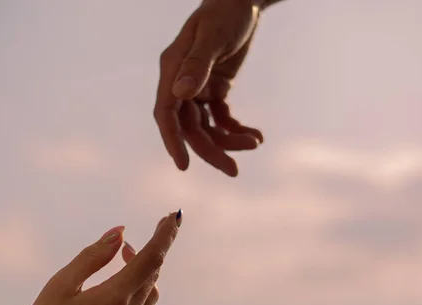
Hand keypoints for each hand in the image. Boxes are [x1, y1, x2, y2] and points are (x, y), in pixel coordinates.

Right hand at [0, 211, 181, 304]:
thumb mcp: (61, 284)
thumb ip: (93, 256)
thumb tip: (120, 234)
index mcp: (114, 298)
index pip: (151, 259)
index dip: (165, 235)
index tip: (173, 217)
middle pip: (151, 275)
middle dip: (145, 254)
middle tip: (125, 247)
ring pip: (152, 295)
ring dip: (143, 275)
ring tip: (122, 267)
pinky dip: (144, 299)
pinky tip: (127, 296)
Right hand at [154, 0, 264, 176]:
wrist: (242, 1)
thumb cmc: (225, 12)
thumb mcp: (212, 37)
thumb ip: (197, 65)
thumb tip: (181, 94)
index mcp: (172, 71)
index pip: (166, 113)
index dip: (172, 141)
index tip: (183, 165)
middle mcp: (181, 83)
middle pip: (190, 128)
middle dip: (211, 150)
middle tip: (234, 170)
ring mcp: (198, 88)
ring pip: (207, 127)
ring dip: (228, 140)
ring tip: (254, 143)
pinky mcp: (215, 90)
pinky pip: (222, 118)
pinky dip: (236, 129)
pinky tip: (256, 135)